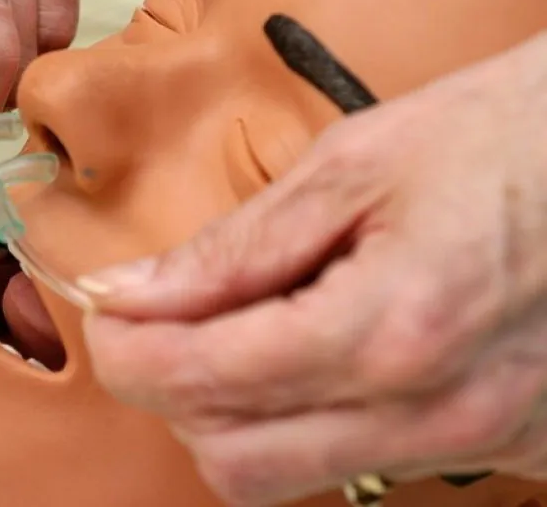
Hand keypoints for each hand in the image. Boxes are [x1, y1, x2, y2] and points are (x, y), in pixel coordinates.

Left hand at [81, 32, 546, 505]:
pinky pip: (359, 463)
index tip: (106, 310)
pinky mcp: (502, 448)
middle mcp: (434, 412)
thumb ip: (236, 246)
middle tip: (161, 321)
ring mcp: (474, 443)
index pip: (200, 380)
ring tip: (238, 328)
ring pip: (288, 475)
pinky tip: (316, 350)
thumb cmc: (503, 136)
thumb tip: (130, 290)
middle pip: (231, 457)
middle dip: (170, 391)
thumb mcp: (355, 165)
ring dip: (232, 410)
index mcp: (389, 327)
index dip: (126, 351)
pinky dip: (306, 418)